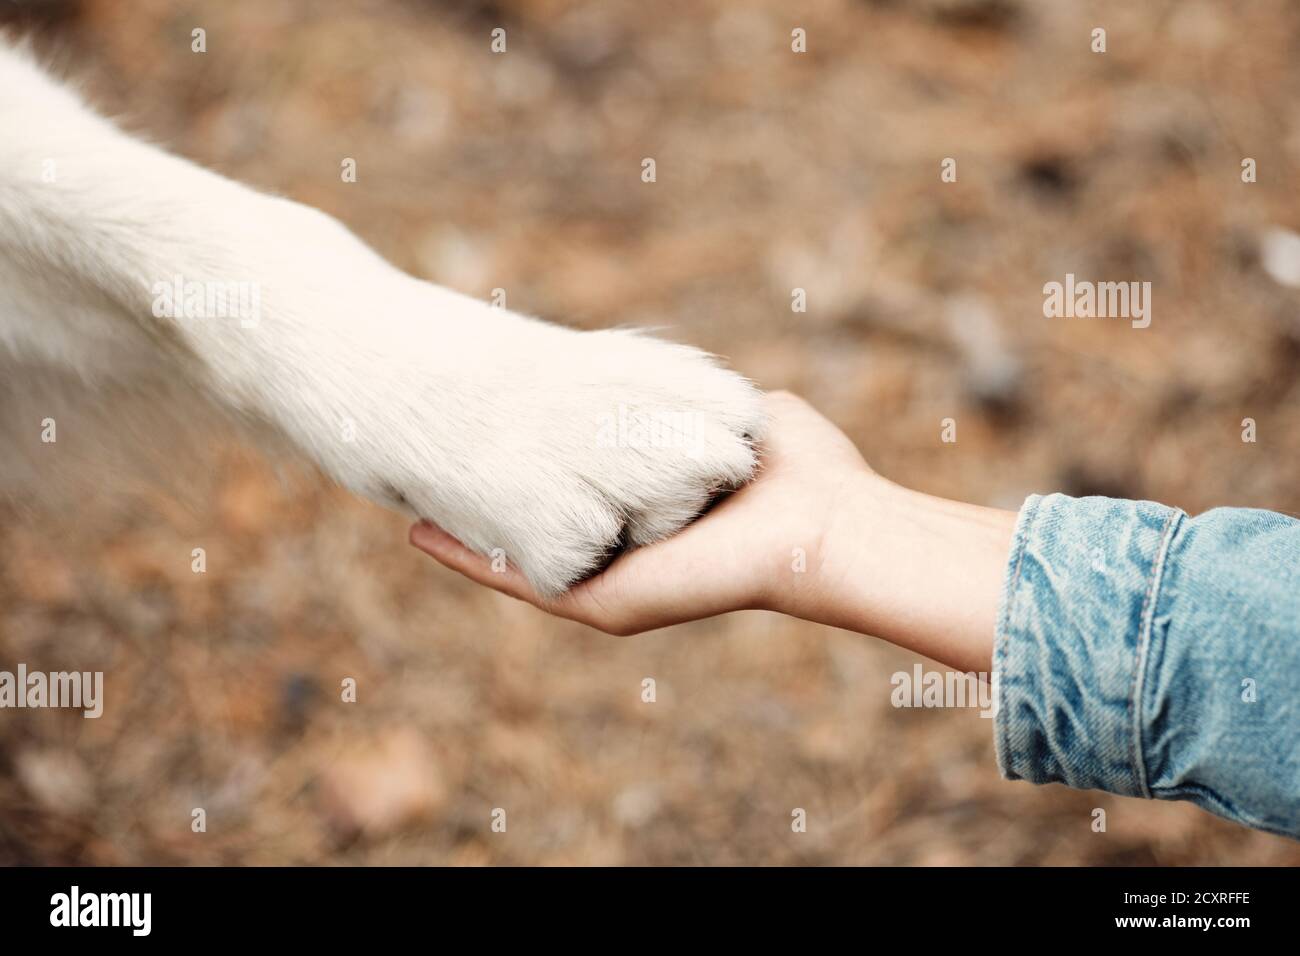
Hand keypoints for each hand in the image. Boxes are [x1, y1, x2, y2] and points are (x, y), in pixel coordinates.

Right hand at [409, 391, 1015, 672]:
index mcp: (644, 504)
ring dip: (456, 528)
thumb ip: (688, 396)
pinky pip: (521, 580)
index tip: (474, 419)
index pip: (564, 479)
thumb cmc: (796, 467)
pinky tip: (423, 534)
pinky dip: (469, 560)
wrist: (825, 527)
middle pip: (527, 519)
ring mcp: (605, 576)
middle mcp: (616, 544)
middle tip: (418, 455)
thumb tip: (662, 368)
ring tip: (400, 492)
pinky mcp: (601, 600)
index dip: (518, 452)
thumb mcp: (731, 411)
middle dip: (475, 489)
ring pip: (511, 551)